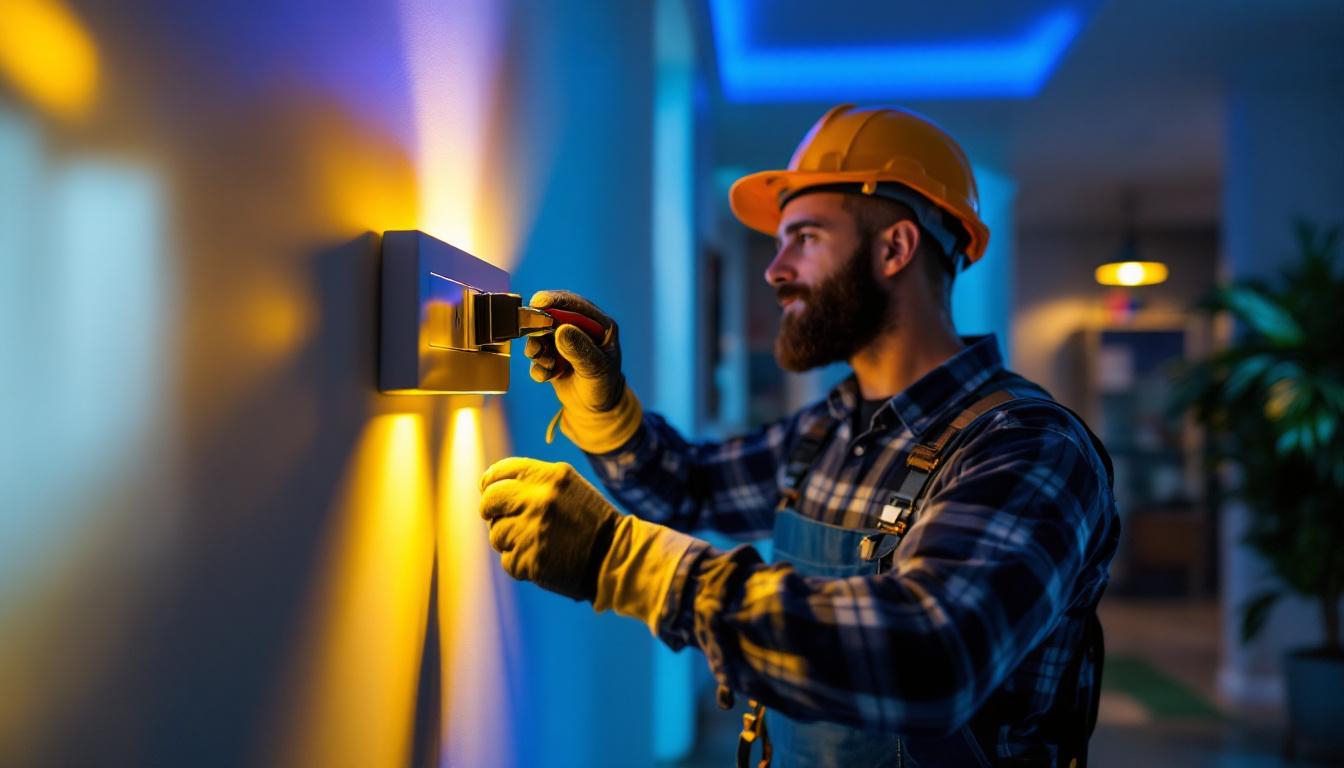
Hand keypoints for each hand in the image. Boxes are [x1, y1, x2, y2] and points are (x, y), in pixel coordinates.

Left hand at [479, 457, 618, 601]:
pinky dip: (520, 563)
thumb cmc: (589, 519)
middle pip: (490, 500)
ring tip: (535, 542)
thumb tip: (489, 484)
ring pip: (496, 534)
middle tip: (497, 517)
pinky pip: (508, 561)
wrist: (615, 556)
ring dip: (509, 541)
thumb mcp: (566, 486)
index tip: (488, 490)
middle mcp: (539, 500)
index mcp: (549, 476)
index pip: (500, 472)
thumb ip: (532, 481)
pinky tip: (541, 558)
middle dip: (490, 510)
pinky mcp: (530, 560)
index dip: (489, 482)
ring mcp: (533, 531)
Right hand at [525, 291, 642, 453]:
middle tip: (536, 343)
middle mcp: (580, 329)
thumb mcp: (596, 368)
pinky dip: (538, 366)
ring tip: (547, 364)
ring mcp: (564, 342)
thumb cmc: (603, 386)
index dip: (555, 300)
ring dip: (538, 350)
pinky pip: (536, 356)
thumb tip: (561, 329)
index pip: (575, 304)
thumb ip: (580, 350)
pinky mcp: (551, 356)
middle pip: (551, 316)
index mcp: (599, 324)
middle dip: (539, 329)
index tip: (539, 302)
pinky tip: (549, 375)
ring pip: (539, 336)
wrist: (595, 410)